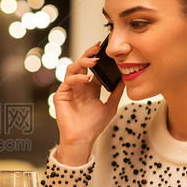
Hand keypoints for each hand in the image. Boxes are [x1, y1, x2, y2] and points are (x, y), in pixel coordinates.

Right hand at [53, 42, 123, 164]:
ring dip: (82, 63)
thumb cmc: (94, 125)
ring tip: (94, 61)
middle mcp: (78, 86)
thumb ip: (116, 93)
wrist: (83, 139)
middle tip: (98, 47)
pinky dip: (78, 78)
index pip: (93, 69)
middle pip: (81, 65)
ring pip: (72, 69)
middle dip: (89, 54)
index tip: (107, 49)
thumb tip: (125, 80)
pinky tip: (88, 79)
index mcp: (89, 88)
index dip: (98, 58)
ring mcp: (69, 90)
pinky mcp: (61, 95)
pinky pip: (68, 81)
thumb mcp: (110, 107)